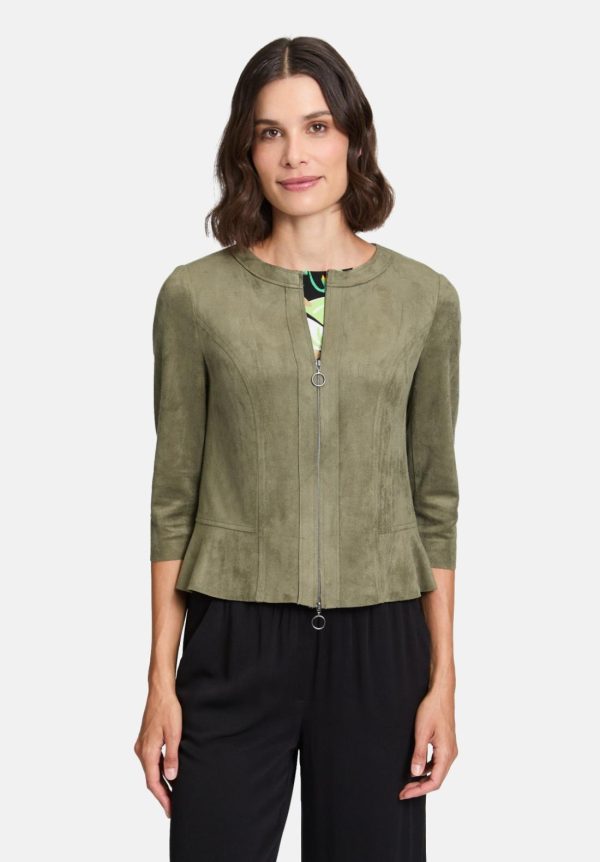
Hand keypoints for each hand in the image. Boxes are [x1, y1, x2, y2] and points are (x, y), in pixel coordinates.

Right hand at [134, 684, 181, 817]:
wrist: (160, 691)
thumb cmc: (168, 709)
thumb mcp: (175, 733)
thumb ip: (172, 756)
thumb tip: (172, 777)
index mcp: (147, 751)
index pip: (153, 782)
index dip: (162, 798)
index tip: (170, 810)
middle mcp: (141, 750)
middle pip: (150, 779)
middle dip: (162, 794)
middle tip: (173, 808)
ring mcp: (141, 745)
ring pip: (150, 770)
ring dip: (160, 783)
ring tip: (173, 794)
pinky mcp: (145, 740)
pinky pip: (151, 761)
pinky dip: (158, 771)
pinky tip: (168, 774)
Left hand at [398, 685, 457, 799]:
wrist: (441, 694)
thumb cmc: (432, 709)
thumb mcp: (421, 732)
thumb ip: (419, 754)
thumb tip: (415, 774)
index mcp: (447, 753)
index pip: (435, 782)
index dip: (419, 790)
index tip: (404, 793)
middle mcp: (451, 754)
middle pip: (437, 779)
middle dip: (419, 787)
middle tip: (403, 791)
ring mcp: (450, 749)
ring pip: (437, 772)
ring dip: (423, 779)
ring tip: (407, 783)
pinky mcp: (446, 745)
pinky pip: (438, 763)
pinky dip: (427, 769)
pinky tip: (416, 768)